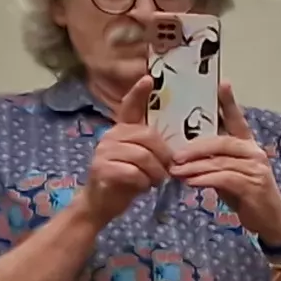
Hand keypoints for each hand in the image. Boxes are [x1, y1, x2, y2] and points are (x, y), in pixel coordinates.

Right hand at [81, 77, 173, 229]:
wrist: (103, 202)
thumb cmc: (128, 179)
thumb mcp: (144, 160)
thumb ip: (154, 148)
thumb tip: (178, 148)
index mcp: (123, 130)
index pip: (129, 107)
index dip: (138, 93)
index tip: (148, 78)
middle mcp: (111, 135)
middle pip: (148, 136)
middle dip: (164, 156)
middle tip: (166, 171)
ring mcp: (103, 150)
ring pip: (143, 156)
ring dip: (156, 173)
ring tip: (154, 180)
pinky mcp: (101, 168)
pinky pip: (134, 172)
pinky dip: (144, 182)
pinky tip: (141, 186)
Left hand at [165, 85, 280, 246]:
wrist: (271, 220)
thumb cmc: (247, 196)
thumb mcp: (229, 175)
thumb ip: (213, 162)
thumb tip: (183, 158)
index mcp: (248, 146)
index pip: (237, 120)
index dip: (229, 102)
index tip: (222, 83)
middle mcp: (254, 152)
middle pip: (221, 142)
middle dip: (194, 149)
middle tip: (173, 155)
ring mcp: (257, 168)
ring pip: (219, 161)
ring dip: (194, 167)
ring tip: (175, 172)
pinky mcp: (254, 185)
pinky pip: (224, 178)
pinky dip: (205, 180)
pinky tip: (191, 183)